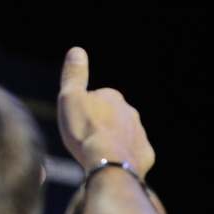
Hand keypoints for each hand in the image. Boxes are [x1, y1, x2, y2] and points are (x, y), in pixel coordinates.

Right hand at [58, 47, 154, 175]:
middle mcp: (130, 112)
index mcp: (112, 96)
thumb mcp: (70, 99)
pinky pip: (130, 152)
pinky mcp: (144, 153)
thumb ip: (74, 75)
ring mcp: (139, 133)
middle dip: (99, 124)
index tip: (74, 122)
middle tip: (83, 139)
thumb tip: (77, 50)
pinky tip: (109, 163)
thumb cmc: (85, 131)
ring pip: (121, 134)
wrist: (108, 162)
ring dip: (110, 140)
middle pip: (110, 116)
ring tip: (95, 154)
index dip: (82, 110)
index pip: (95, 99)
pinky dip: (121, 155)